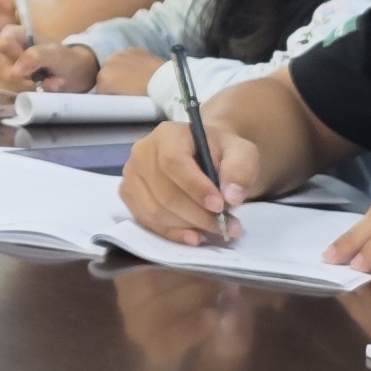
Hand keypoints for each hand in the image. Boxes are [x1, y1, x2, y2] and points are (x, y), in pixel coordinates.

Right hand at [0, 31, 96, 95]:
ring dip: (27, 89)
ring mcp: (6, 70)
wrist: (75, 75)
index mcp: (14, 35)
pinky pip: (7, 95)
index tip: (31, 68)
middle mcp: (6, 52)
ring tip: (45, 85)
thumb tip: (15, 70)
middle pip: (0, 67)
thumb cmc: (66, 59)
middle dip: (23, 79)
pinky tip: (38, 93)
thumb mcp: (56, 54)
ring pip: (3, 83)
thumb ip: (37, 56)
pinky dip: (24, 97)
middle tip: (43, 80)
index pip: (2, 45)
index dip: (14, 59)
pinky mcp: (9, 85)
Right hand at [118, 117, 260, 244]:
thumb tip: (231, 196)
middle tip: (227, 225)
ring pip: (154, 212)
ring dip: (188, 226)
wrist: (205, 156)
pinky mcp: (129, 196)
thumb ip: (240, 169)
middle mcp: (142, 153)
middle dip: (198, 215)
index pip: (173, 162)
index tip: (220, 206)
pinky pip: (147, 222)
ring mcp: (132, 176)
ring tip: (216, 229)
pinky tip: (194, 236)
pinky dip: (173, 233)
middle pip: (164, 193)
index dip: (195, 188)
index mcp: (167, 135)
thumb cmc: (221, 153)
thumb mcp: (242, 152)